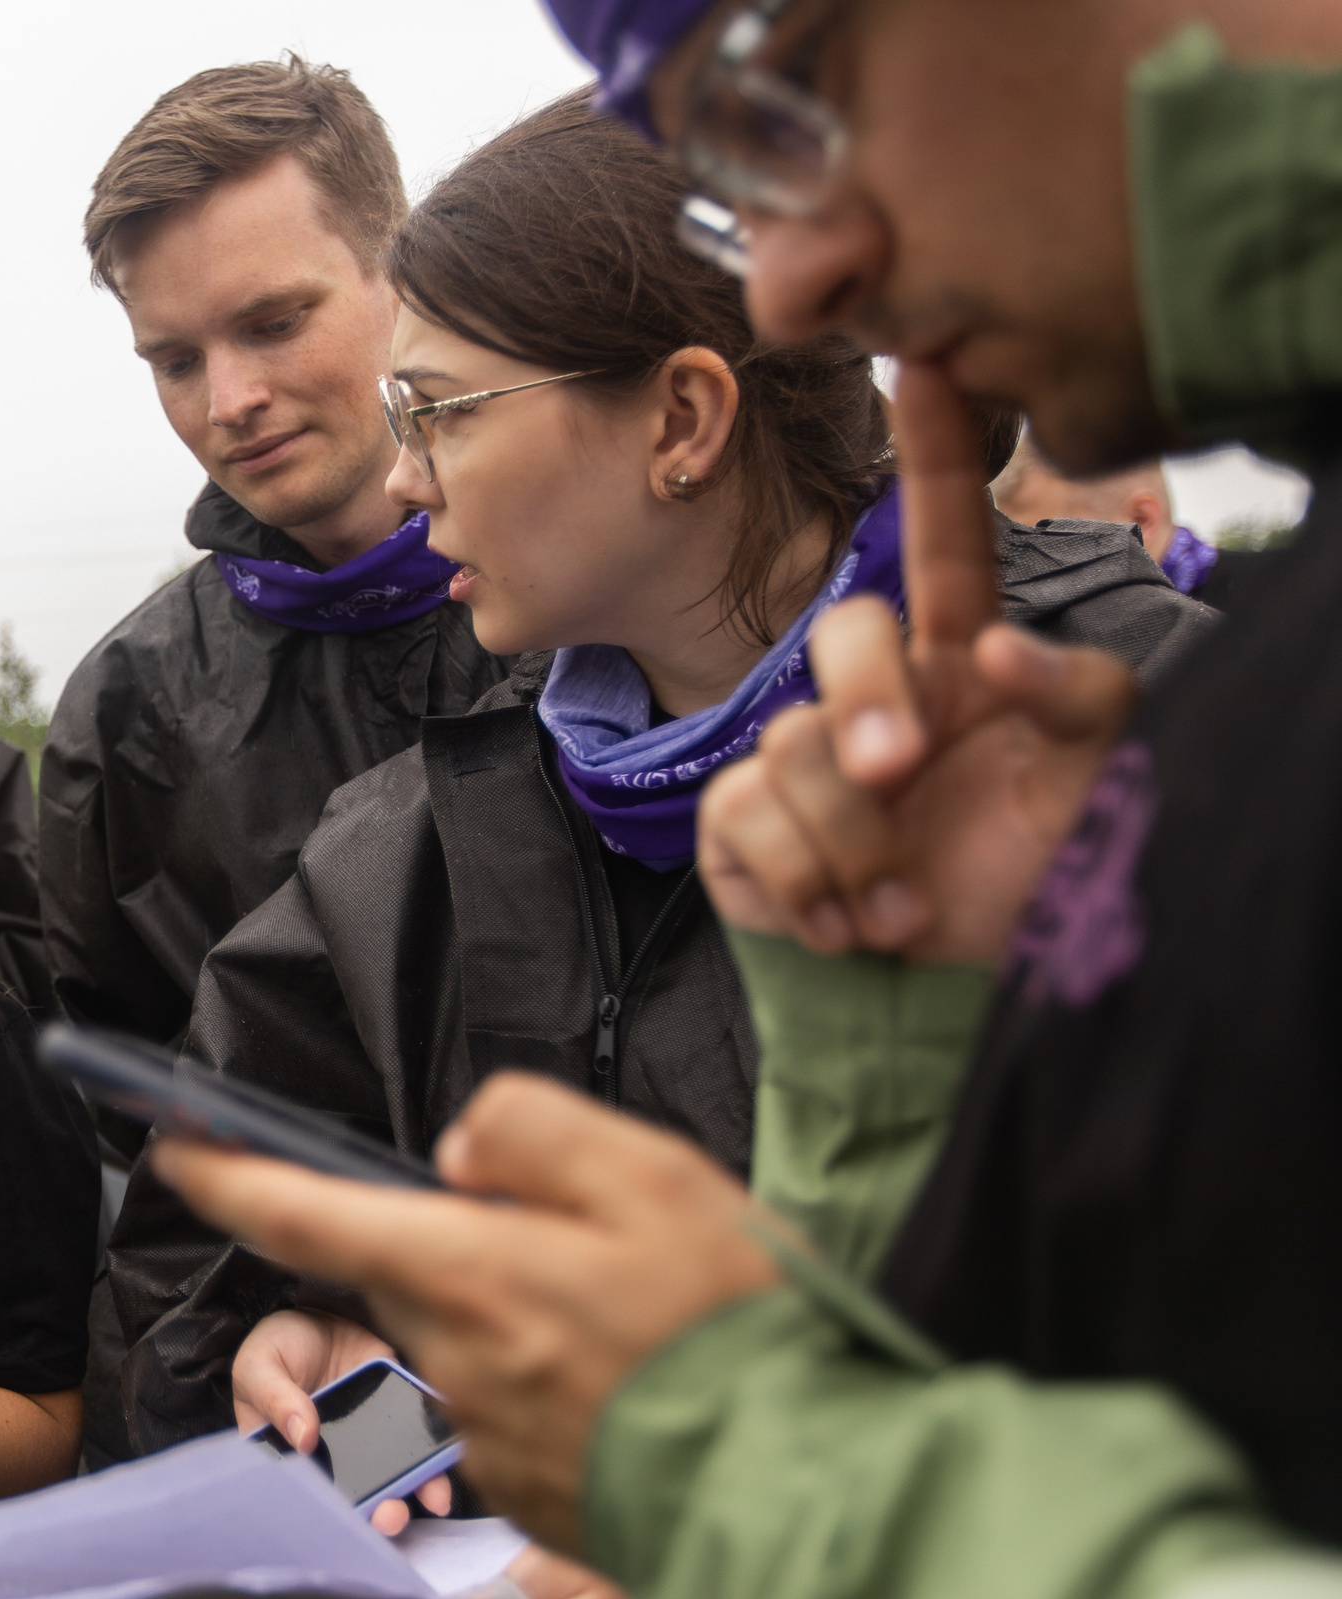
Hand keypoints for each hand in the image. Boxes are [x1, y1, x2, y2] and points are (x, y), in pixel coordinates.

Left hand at [153, 1073, 779, 1549]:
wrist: (813, 1492)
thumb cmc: (737, 1328)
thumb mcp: (651, 1174)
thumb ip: (530, 1134)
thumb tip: (457, 1151)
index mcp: (467, 1271)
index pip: (304, 1214)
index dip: (227, 1177)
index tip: (175, 1146)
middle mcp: (450, 1360)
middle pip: (403, 1272)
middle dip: (457, 1245)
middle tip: (584, 1241)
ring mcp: (482, 1439)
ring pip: (461, 1339)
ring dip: (519, 1314)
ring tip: (639, 1319)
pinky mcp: (525, 1493)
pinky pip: (506, 1407)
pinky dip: (552, 1379)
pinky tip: (640, 1380)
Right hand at [234, 1310, 452, 1535]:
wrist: (318, 1310)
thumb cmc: (279, 1345)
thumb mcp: (259, 1366)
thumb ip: (275, 1400)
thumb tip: (303, 1438)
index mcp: (297, 1456)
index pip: (314, 1496)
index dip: (332, 1513)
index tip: (346, 1518)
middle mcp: (340, 1456)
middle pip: (363, 1496)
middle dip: (381, 1513)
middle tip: (390, 1516)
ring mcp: (374, 1435)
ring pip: (400, 1473)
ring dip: (419, 1490)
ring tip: (433, 1498)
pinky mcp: (402, 1409)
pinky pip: (423, 1434)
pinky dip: (440, 1449)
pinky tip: (447, 1454)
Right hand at [696, 360, 1137, 962]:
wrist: (950, 1000)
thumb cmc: (1031, 885)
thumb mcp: (1094, 784)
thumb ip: (1077, 695)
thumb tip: (983, 650)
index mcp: (957, 668)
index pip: (943, 546)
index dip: (935, 457)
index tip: (927, 361)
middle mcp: (873, 700)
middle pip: (844, 638)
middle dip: (869, 708)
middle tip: (905, 778)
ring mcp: (801, 761)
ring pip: (794, 752)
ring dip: (854, 844)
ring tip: (894, 902)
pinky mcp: (741, 831)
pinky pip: (746, 821)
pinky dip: (804, 881)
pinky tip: (844, 920)